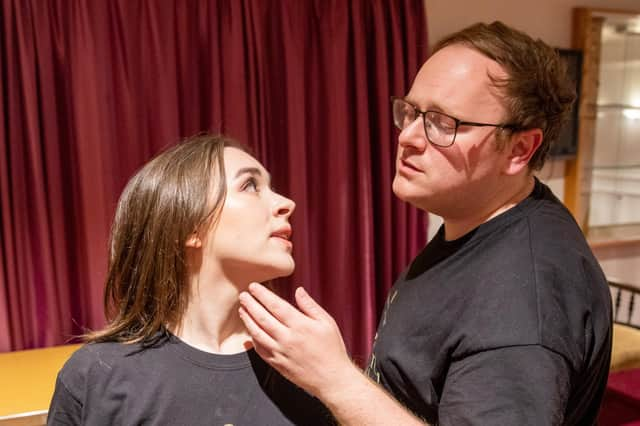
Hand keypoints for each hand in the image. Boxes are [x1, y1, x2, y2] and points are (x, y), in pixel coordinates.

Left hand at [238, 283, 356, 398]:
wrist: (331, 379)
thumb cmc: (332, 349)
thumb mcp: (327, 323)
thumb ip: (310, 306)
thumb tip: (298, 290)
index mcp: (300, 325)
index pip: (276, 306)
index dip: (263, 295)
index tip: (254, 287)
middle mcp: (287, 338)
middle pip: (262, 318)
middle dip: (250, 304)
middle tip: (242, 295)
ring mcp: (280, 352)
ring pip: (257, 333)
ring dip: (247, 320)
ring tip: (242, 310)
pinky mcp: (277, 364)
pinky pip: (260, 350)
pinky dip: (252, 339)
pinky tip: (250, 331)